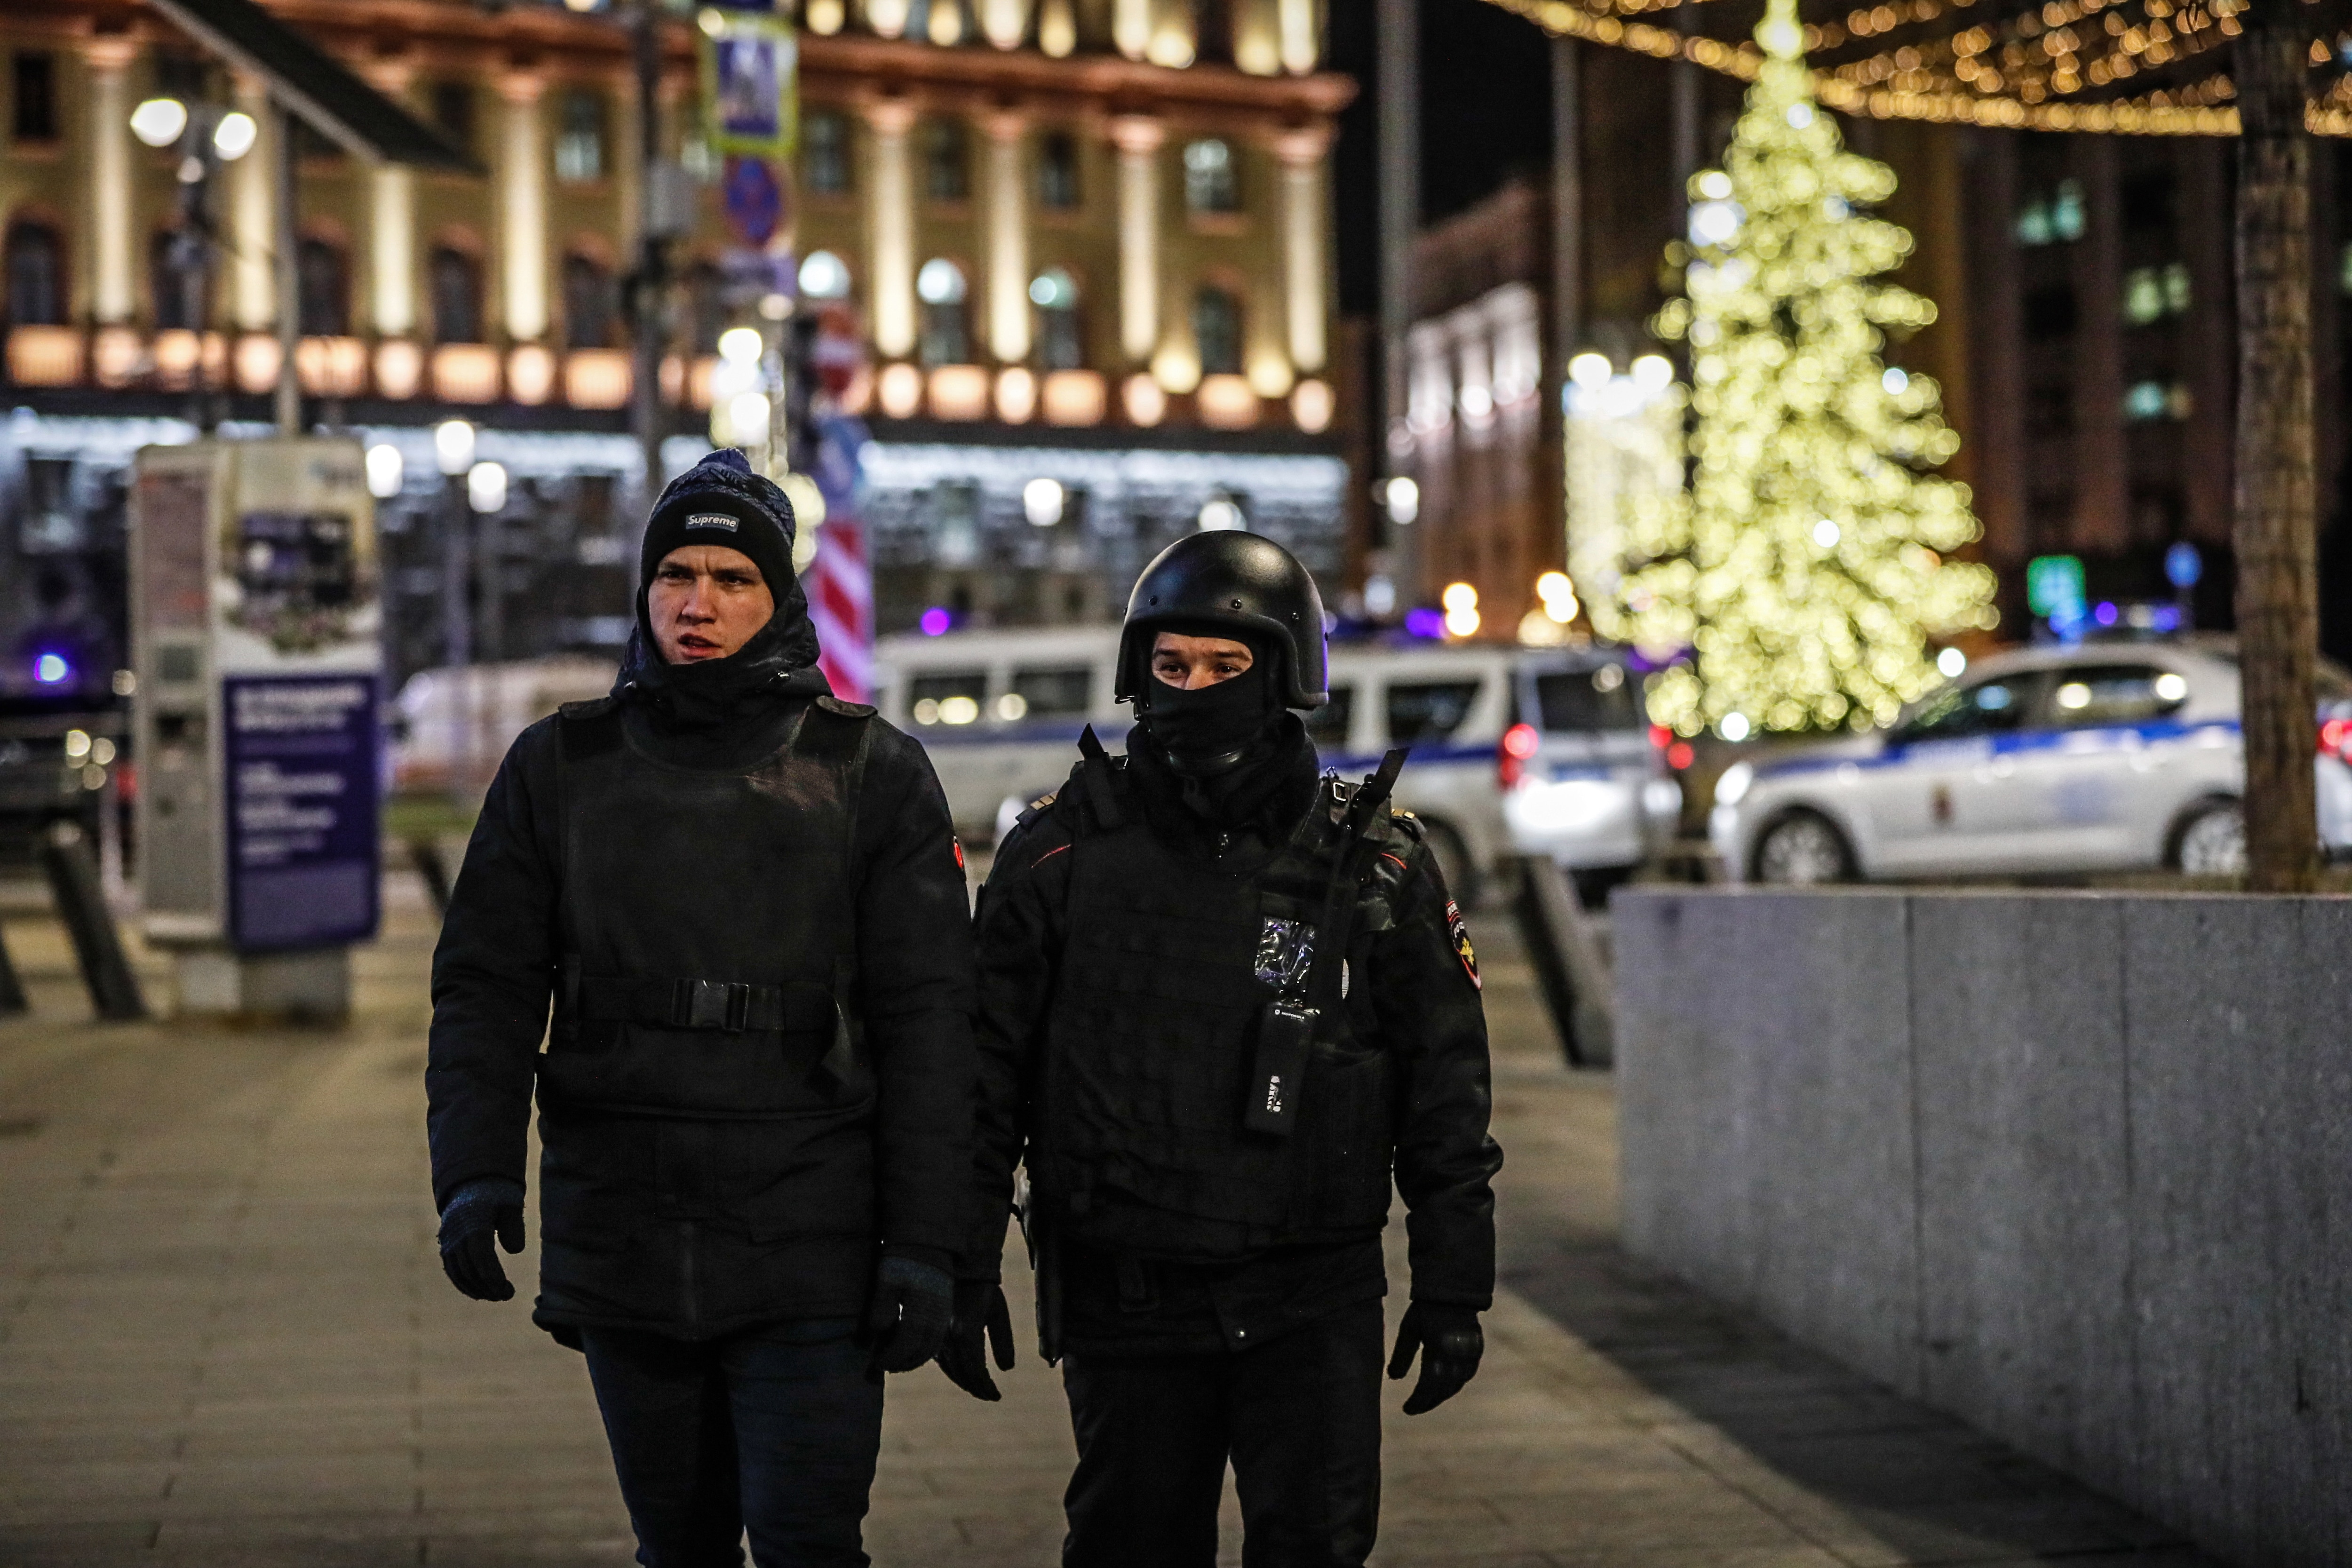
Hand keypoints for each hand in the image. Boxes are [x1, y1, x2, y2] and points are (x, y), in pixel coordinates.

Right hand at [438, 1178, 526, 1301]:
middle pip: (470, 1269)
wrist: (472, 1184)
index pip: (481, 1257)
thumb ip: (514, 1227)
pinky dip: (463, 1284)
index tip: (508, 1290)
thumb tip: (515, 1251)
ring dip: (476, 1289)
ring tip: (496, 1296)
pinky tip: (479, 1293)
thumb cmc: (497, 1195)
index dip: (493, 1277)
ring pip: (458, 1273)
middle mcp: (456, 1235)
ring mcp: (448, 1241)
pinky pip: (451, 1270)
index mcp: (474, 1224)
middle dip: (488, 1287)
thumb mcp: (511, 1205)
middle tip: (506, 1296)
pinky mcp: (445, 1246)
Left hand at [863, 1255, 955, 1376]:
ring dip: (914, 1359)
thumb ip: (882, 1307)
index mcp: (921, 1309)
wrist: (927, 1243)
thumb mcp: (886, 1281)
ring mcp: (943, 1314)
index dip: (891, 1357)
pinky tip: (912, 1348)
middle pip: (921, 1351)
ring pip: (932, 1347)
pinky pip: (938, 1339)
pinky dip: (925, 1350)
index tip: (876, 1362)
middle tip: (884, 1365)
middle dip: (902, 1363)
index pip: (906, 1344)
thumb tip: (878, 1332)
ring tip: (896, 1361)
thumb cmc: (901, 1261)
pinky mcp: (945, 1311)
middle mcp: (936, 1315)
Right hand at [936, 1280, 1015, 1400]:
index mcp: (967, 1332)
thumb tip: (1006, 1369)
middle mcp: (948, 1337)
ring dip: (964, 1382)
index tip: (997, 1396)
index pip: (976, 1371)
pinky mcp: (932, 1333)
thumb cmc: (984, 1288)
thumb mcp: (998, 1312)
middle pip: (962, 1374)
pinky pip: (940, 1360)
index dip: (986, 1387)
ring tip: (979, 1389)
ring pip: (950, 1369)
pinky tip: (962, 1375)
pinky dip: (952, 1371)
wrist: (958, 1268)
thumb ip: (1003, 1341)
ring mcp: (937, 1336)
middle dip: (976, 1388)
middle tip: (990, 1396)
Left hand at [1386, 1302, 1482, 1414]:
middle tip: (1415, 1408)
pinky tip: (1444, 1387)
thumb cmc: (1425, 1309)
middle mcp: (1457, 1354)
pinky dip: (1455, 1383)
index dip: (1418, 1401)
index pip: (1429, 1385)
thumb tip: (1393, 1378)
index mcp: (1438, 1349)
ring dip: (1441, 1395)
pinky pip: (1467, 1374)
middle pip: (1444, 1389)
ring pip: (1457, 1384)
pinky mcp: (1477, 1349)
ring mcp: (1470, 1353)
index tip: (1407, 1409)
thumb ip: (1402, 1355)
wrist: (1452, 1291)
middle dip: (1428, 1401)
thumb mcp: (1409, 1330)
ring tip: (1426, 1400)